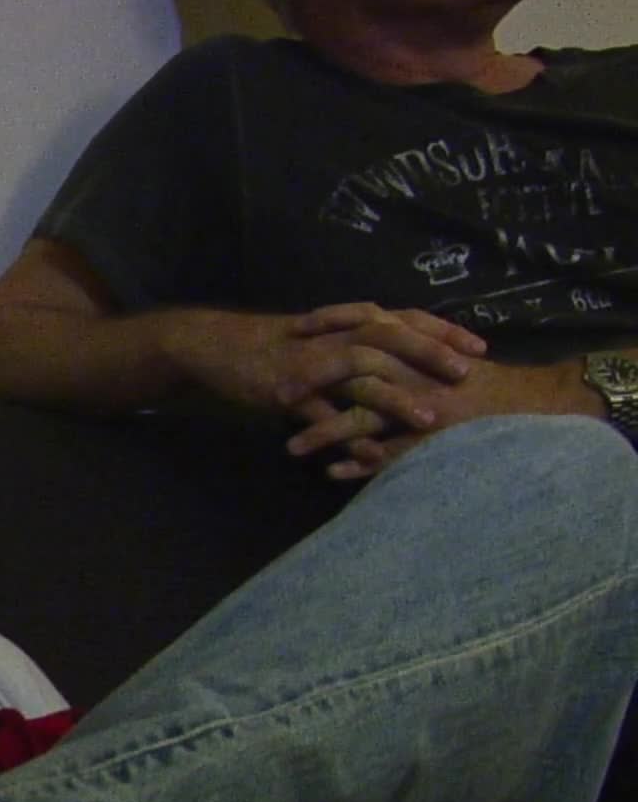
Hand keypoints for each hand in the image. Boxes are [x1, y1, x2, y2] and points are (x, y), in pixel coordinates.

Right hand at [166, 303, 486, 426]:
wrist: (216, 347)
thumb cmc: (273, 344)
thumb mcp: (320, 336)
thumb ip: (358, 343)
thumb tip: (399, 355)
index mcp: (346, 323)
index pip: (404, 320)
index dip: (442, 332)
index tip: (480, 346)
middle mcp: (333, 338)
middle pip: (391, 339)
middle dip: (431, 355)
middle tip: (468, 374)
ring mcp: (311, 364)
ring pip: (361, 376)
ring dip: (397, 397)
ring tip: (430, 419)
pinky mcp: (288, 391)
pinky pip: (322, 416)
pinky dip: (347, 435)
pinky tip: (369, 455)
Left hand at [288, 359, 580, 479]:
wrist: (531, 402)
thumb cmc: (476, 379)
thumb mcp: (434, 354)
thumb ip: (398, 348)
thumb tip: (358, 345)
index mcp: (412, 345)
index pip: (360, 329)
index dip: (324, 331)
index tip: (288, 339)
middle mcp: (414, 371)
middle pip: (350, 372)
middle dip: (309, 385)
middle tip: (270, 397)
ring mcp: (423, 405)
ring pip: (364, 417)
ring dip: (324, 432)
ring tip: (290, 448)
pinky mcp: (434, 438)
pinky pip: (391, 453)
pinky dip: (360, 463)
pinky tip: (331, 473)